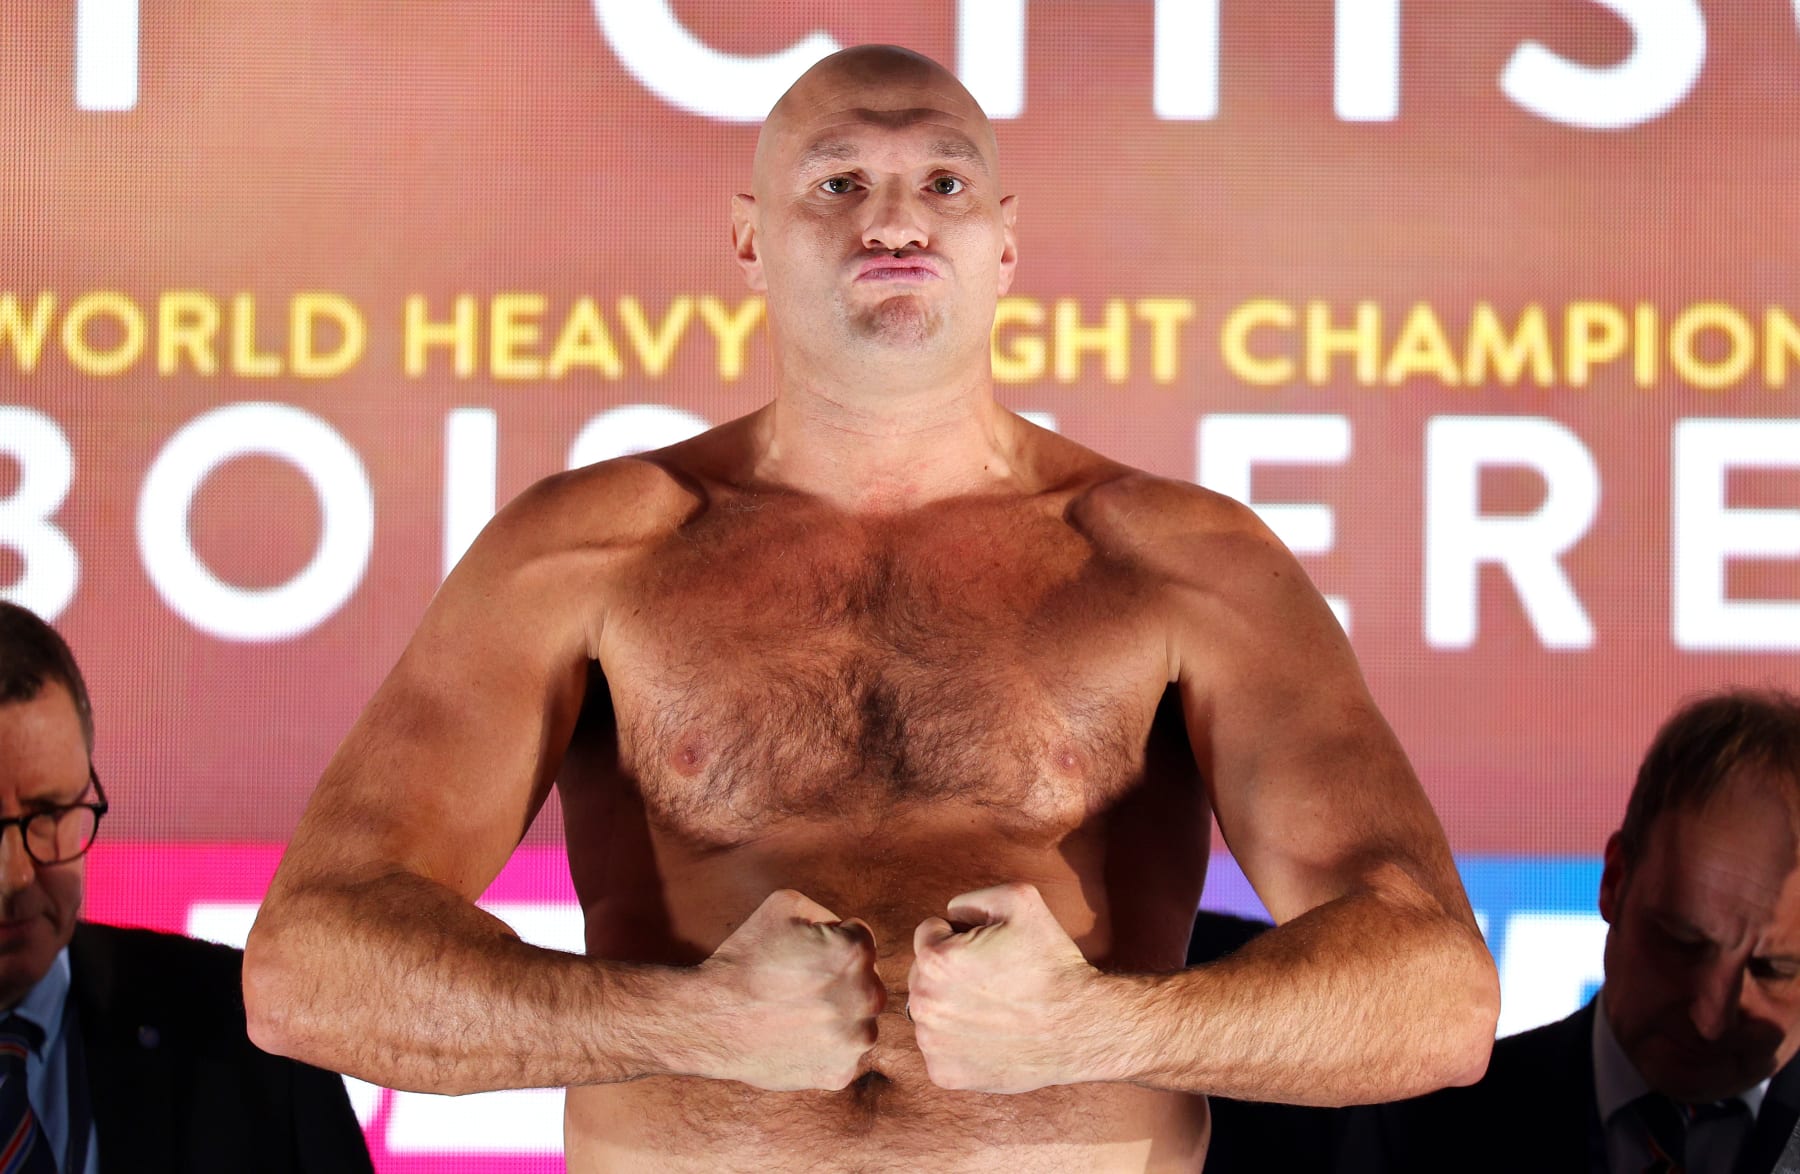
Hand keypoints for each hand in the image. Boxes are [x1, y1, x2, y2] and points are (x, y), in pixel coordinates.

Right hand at [693, 888, 884, 1090]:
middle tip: (800, 987)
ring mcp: (855, 1040)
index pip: (861, 941)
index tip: (804, 957)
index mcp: (855, 952)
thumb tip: (843, 928)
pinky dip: (826, 1050)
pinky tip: (797, 1039)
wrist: (710, 1018)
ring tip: (798, 1014)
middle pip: (866, 982)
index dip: (831, 943)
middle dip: (841, 981)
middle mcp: (866, 997)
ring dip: (839, 1016)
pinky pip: (844, 1056)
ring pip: (860, 1021)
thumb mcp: (784, 905)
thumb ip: (825, 911)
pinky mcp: (839, 1073)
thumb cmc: (744, 959)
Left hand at [907, 882, 1113, 1092]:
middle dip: (950, 972)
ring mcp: (932, 1043)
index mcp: (935, 960)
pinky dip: (958, 1042)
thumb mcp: (1020, 900)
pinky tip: (990, 1036)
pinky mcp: (943, 1074)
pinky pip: (938, 1047)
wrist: (1080, 1028)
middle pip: (923, 974)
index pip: (928, 934)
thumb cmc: (1052, 964)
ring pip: (930, 1011)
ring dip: (951, 1006)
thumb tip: (949, 916)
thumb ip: (971, 897)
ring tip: (994, 1009)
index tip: (989, 951)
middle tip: (993, 980)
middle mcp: (923, 1004)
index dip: (960, 935)